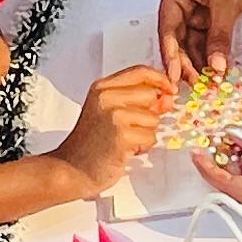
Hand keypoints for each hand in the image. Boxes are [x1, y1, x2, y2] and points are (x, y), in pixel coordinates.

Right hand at [54, 64, 170, 191]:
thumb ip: (137, 101)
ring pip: (153, 118)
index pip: (140, 71)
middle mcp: (107, 97)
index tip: (169, 89)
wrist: (72, 169)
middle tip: (130, 129)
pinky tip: (126, 151)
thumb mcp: (110, 113)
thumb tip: (167, 98)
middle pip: (151, 95)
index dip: (160, 79)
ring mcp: (114, 116)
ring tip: (125, 141)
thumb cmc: (91, 144)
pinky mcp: (122, 135)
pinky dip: (142, 147)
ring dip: (145, 134)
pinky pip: (150, 137)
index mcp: (102, 88)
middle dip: (149, 115)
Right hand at [156, 0, 241, 77]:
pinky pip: (209, 37)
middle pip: (179, 38)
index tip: (175, 76)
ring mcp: (198, 7)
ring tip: (209, 80)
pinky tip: (218, 67)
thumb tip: (215, 66)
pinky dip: (213, 52)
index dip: (171, 54)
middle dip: (187, 60)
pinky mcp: (214, 12)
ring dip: (201, 59)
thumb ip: (218, 38)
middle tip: (196, 82)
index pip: (168, 29)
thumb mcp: (226, 4)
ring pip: (194, 41)